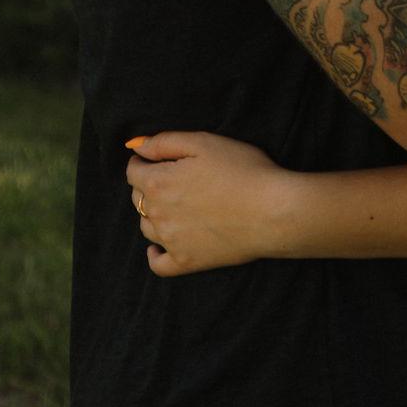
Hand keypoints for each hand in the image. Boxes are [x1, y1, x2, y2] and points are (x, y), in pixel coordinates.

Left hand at [124, 131, 294, 275]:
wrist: (273, 211)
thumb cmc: (243, 170)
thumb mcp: (203, 142)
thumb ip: (164, 142)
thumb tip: (134, 146)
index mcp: (159, 182)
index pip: (133, 171)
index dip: (143, 161)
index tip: (156, 158)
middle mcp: (158, 214)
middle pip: (139, 198)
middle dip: (148, 184)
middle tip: (173, 177)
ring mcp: (171, 241)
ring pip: (147, 226)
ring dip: (153, 213)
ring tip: (175, 204)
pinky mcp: (187, 262)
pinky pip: (158, 264)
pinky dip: (155, 254)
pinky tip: (159, 247)